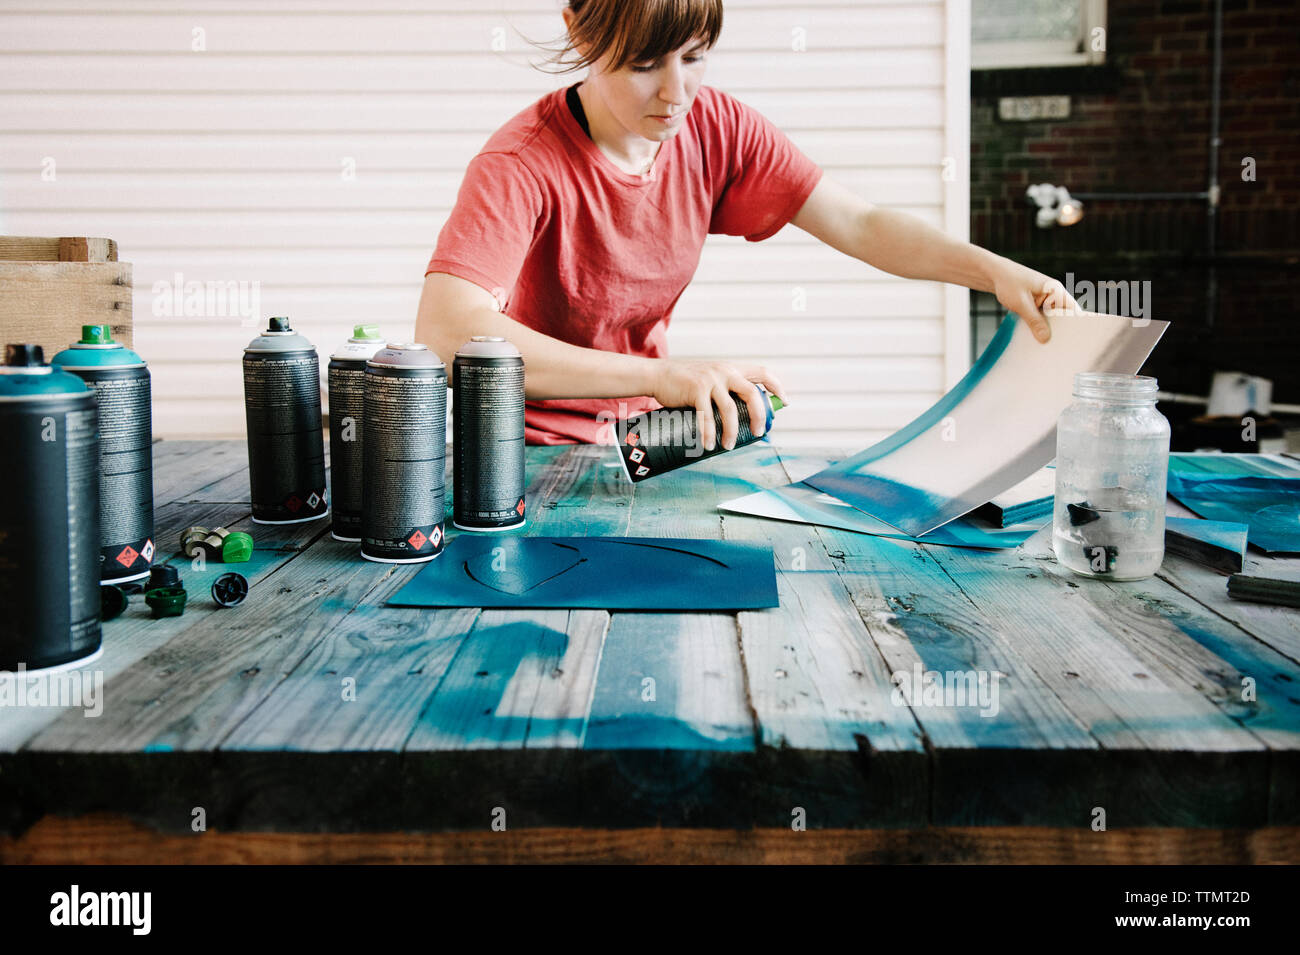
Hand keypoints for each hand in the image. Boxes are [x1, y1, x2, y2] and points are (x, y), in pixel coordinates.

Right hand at [650, 359, 787, 450]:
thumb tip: (738, 416)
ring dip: (731, 431)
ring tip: (728, 446)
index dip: (777, 387)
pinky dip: (708, 433)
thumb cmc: (684, 382)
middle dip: (759, 416)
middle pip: (752, 393)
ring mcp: (710, 380)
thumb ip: (724, 389)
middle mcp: (725, 371)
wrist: (657, 375)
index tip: (784, 402)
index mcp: (731, 369)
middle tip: (758, 432)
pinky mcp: (696, 390)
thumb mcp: (709, 378)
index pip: (763, 372)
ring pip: (730, 409)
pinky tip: (708, 445)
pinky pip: (707, 416)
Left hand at [990, 260, 1080, 343]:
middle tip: (1056, 347)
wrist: (993, 274)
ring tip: (1044, 345)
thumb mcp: (1021, 304)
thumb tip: (1045, 338)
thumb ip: (1034, 321)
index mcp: (1055, 289)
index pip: (1072, 309)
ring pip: (1049, 318)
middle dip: (1058, 330)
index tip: (1072, 340)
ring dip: (1046, 329)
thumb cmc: (1008, 282)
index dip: (1074, 324)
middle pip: (1061, 316)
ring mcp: (1043, 298)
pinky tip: (1033, 337)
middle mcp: (1052, 294)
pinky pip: (1040, 317)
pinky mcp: (1035, 303)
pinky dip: (1037, 325)